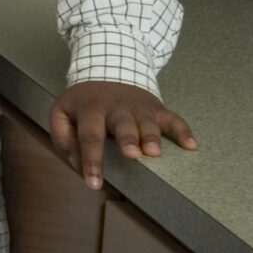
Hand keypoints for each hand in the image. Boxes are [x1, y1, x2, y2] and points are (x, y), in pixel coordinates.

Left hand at [49, 80, 198, 190]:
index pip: (89, 136)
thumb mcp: (62, 113)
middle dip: (128, 139)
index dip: (91, 160)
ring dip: (152, 136)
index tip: (94, 184)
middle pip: (122, 124)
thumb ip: (64, 139)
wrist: (106, 68)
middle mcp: (116, 107)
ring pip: (147, 121)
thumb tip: (78, 165)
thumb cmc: (83, 102)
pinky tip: (191, 145)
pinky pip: (173, 118)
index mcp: (90, 109)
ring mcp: (138, 107)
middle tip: (132, 155)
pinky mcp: (156, 108)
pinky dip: (183, 131)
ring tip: (154, 152)